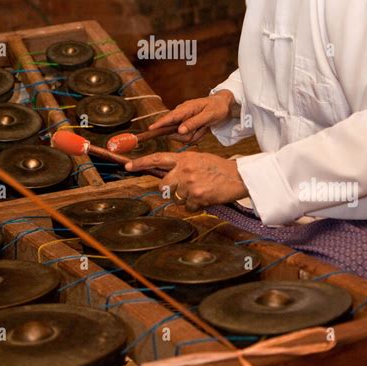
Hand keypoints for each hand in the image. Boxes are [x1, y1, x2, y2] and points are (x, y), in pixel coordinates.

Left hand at [125, 150, 247, 210]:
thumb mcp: (199, 159)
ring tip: (200, 191)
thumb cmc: (220, 168)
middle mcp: (184, 170)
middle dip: (170, 189)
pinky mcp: (196, 197)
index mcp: (184, 158)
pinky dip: (195, 206)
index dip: (141, 163)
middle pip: (163, 185)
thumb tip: (169, 176)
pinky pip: (188, 207)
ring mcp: (189, 184)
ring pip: (176, 198)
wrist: (238, 176)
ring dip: (185, 199)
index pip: (157, 159)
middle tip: (184, 188)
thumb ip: (182, 165)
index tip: (128, 166)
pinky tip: (206, 197)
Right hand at [146, 91, 235, 143]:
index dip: (160, 123)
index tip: (150, 129)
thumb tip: (180, 130)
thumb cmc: (217, 107)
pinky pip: (187, 136)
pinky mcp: (186, 124)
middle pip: (175, 131)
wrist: (223, 105)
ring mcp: (183, 119)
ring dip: (194, 135)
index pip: (170, 117)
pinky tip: (202, 129)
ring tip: (204, 128)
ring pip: (182, 135)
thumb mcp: (208, 115)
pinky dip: (196, 135)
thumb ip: (194, 122)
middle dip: (188, 135)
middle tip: (201, 130)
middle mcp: (181, 113)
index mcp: (186, 108)